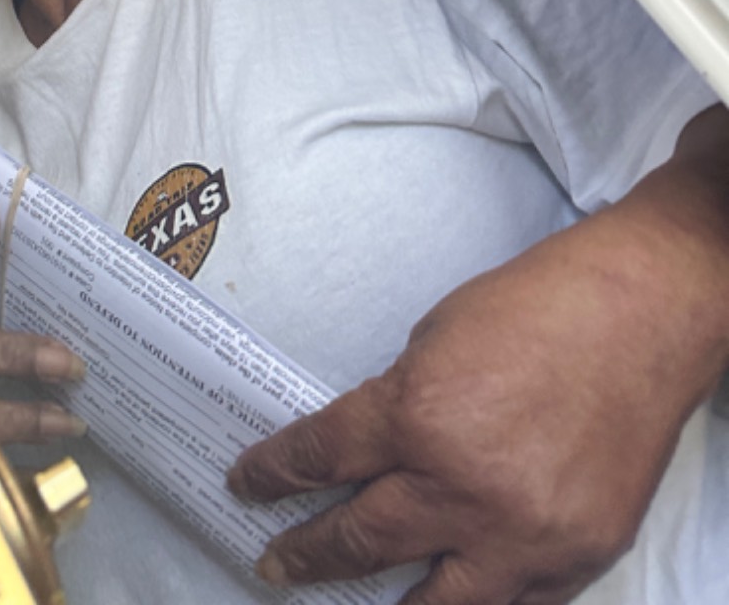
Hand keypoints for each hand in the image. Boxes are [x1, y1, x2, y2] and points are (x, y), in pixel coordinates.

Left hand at [228, 183, 728, 603]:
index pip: (322, 458)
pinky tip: (445, 598)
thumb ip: (404, 406)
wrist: (638, 319)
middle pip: (361, 540)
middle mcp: (462, 488)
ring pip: (433, 604)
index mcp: (417, 416)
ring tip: (342, 604)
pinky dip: (474, 603)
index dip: (276, 474)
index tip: (247, 484)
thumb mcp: (436, 339)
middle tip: (272, 562)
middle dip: (306, 554)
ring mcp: (523, 535)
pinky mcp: (576, 559)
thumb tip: (373, 452)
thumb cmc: (537, 310)